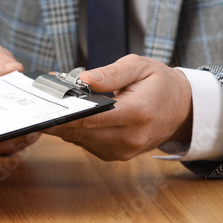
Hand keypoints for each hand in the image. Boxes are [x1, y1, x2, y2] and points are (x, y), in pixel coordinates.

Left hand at [45, 55, 192, 160]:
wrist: (184, 109)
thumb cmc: (161, 84)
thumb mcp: (139, 67)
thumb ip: (110, 73)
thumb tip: (82, 79)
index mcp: (137, 114)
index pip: (92, 118)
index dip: (64, 113)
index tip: (43, 106)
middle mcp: (130, 138)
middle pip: (81, 132)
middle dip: (57, 116)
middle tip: (38, 101)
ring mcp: (123, 151)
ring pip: (79, 139)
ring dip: (63, 123)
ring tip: (52, 103)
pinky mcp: (116, 155)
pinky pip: (85, 143)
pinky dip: (75, 129)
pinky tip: (70, 114)